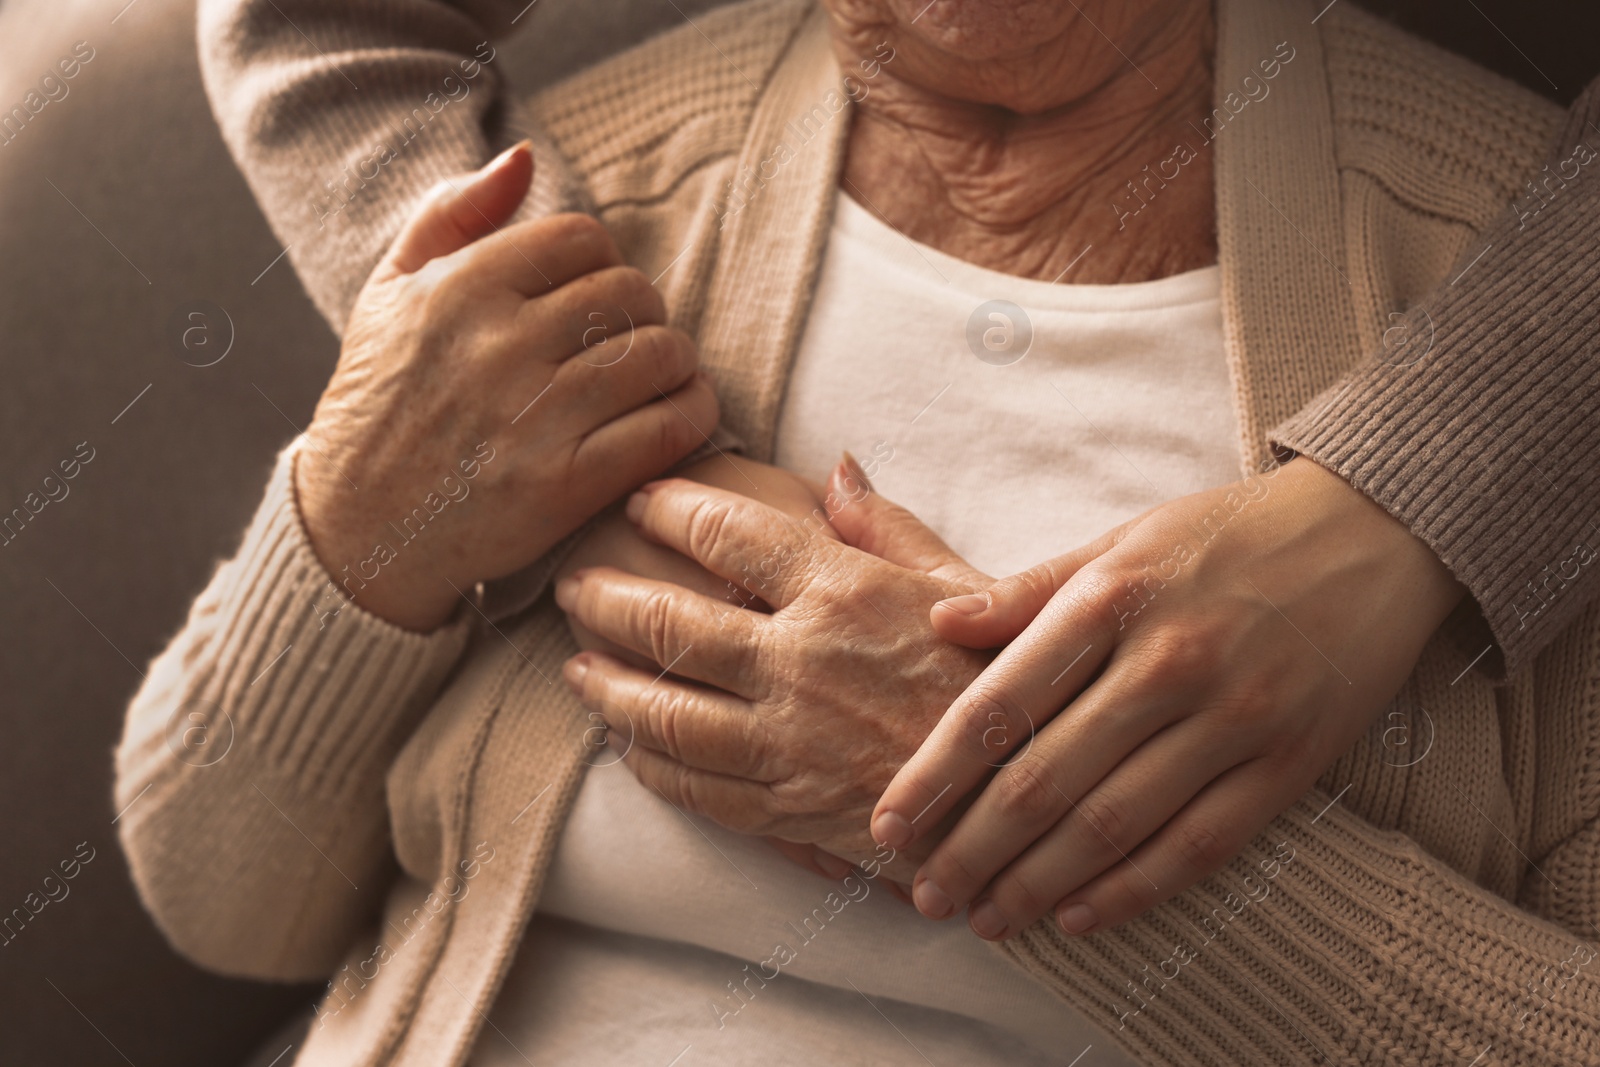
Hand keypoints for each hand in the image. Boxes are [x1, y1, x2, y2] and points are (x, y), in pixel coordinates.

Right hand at [298, 142, 717, 630]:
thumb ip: (453, 213)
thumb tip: (525, 157)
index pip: (582, 239)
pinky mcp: (565, 485)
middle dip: (646, 309)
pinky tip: (680, 413)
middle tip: (635, 334)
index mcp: (459, 290)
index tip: (597, 292)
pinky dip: (692, 414)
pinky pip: (665, 428)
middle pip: (629, 293)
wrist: (359, 529)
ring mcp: (535, 419)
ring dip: (677, 361)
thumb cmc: (382, 401)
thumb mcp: (390, 292)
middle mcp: (498, 348)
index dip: (605, 260)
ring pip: (656, 355)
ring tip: (663, 373)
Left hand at [554, 458, 991, 879]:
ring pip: (661, 713)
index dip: (669, 510)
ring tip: (575, 669)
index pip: (727, 534)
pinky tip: (629, 749)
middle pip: (667, 624)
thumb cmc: (1005, 684)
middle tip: (570, 584)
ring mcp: (786, 742)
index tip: (639, 502)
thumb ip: (889, 527)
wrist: (1033, 800)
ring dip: (604, 688)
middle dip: (603, 599)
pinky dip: (650, 765)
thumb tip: (837, 467)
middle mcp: (801, 663)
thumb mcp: (962, 587)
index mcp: (844, 593)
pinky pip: (694, 786)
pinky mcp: (787, 809)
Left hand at [872, 456, 1464, 939]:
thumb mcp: (1122, 540)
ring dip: (1038, 883)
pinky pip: (1199, 844)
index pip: (998, 704)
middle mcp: (1168, 661)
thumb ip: (1027, 591)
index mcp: (1112, 598)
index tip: (887, 825)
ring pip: (1114, 824)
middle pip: (1044, 779)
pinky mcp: (1289, 762)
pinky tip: (1078, 917)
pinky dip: (1134, 890)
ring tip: (986, 918)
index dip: (935, 775)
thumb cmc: (1227, 537)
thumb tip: (936, 621)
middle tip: (924, 894)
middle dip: (972, 848)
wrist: (1378, 531)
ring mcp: (1234, 717)